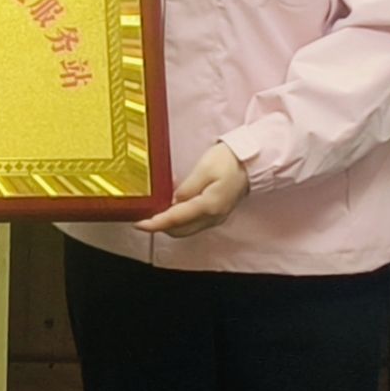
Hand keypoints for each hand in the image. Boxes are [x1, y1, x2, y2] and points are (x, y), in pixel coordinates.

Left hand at [135, 140, 253, 236]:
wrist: (251, 161)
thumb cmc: (228, 161)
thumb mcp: (204, 169)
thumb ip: (186, 188)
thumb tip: (172, 202)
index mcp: (209, 206)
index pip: (176, 219)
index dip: (155, 223)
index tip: (138, 224)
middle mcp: (213, 217)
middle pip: (179, 230)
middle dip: (160, 225)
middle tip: (143, 214)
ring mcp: (216, 218)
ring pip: (186, 229)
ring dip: (169, 222)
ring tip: (155, 207)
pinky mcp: (216, 214)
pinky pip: (193, 222)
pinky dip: (180, 218)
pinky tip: (172, 204)